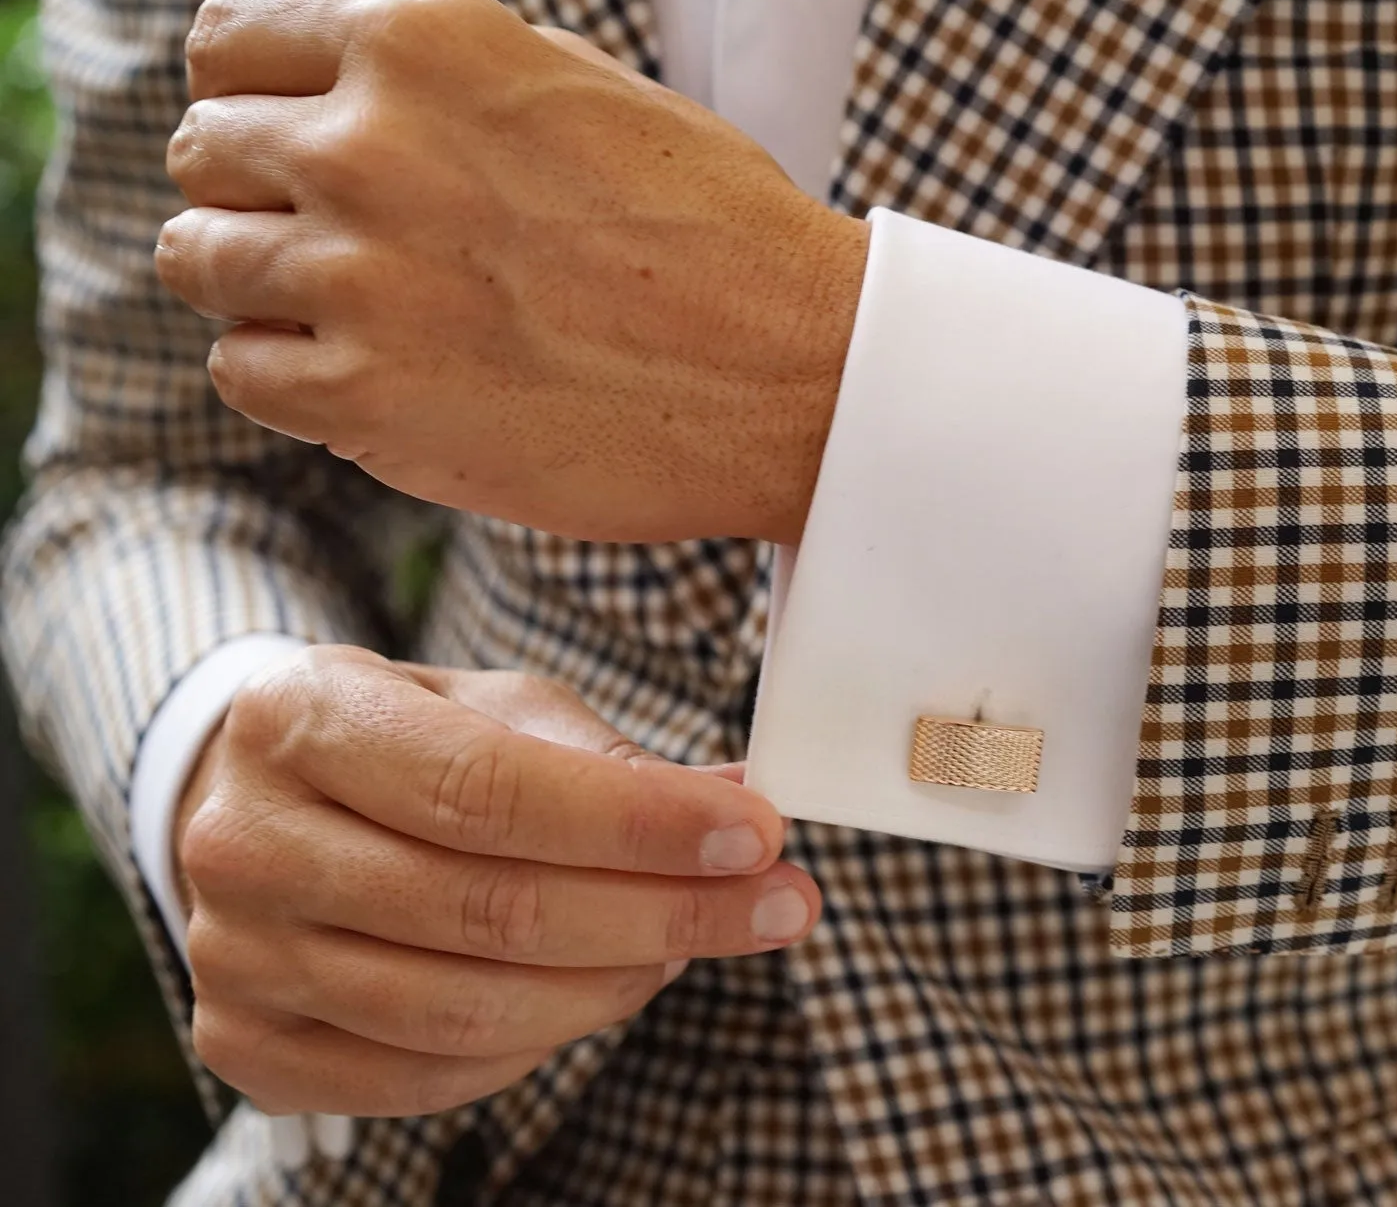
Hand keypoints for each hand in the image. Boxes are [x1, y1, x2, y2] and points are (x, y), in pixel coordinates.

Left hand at [156, 0, 868, 545]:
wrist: (793, 371)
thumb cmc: (707, 224)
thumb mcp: (571, 79)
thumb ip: (419, 56)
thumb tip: (263, 26)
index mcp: (422, 38)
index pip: (228, 39)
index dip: (253, 91)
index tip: (294, 136)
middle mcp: (368, 143)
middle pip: (203, 151)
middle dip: (258, 190)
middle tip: (352, 238)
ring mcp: (357, 274)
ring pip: (198, 260)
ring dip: (264, 284)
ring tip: (367, 308)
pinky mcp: (364, 398)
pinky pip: (240, 371)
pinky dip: (289, 375)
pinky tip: (379, 371)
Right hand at [173, 645, 820, 1116]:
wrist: (259, 802)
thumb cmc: (406, 742)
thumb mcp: (494, 706)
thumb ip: (605, 757)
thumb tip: (735, 802)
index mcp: (300, 717)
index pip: (487, 789)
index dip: (636, 824)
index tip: (757, 834)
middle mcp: (244, 840)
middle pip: (488, 910)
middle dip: (663, 913)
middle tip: (775, 905)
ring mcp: (234, 956)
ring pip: (464, 1009)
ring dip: (615, 985)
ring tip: (692, 943)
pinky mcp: (247, 1046)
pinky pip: (425, 1078)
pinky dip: (538, 1044)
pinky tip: (601, 990)